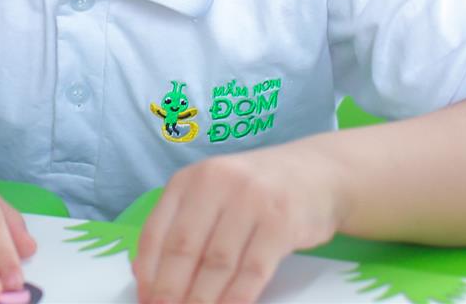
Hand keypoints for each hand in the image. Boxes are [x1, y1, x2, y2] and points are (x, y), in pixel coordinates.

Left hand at [134, 144, 340, 303]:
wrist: (319, 174)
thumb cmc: (257, 192)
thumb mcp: (214, 196)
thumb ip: (183, 226)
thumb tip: (146, 276)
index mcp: (191, 179)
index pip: (157, 232)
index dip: (148, 274)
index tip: (146, 301)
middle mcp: (218, 183)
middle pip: (183, 249)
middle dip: (171, 292)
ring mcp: (251, 200)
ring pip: (217, 264)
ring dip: (202, 301)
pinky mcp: (281, 221)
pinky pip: (252, 270)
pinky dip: (237, 299)